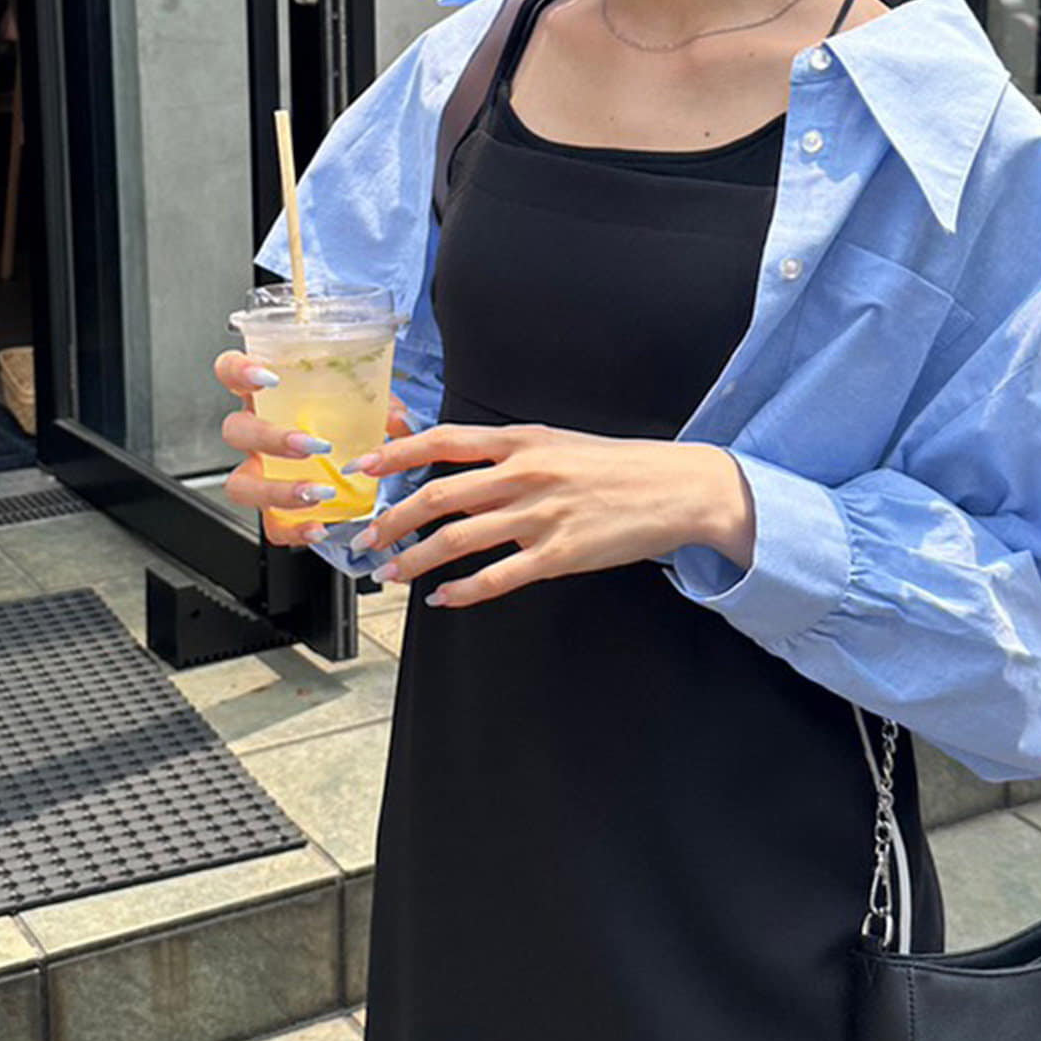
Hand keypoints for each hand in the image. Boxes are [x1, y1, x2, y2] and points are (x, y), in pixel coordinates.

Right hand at [213, 350, 416, 546]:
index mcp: (270, 399)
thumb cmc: (353, 427)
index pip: (231, 372)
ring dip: (276, 490)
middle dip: (269, 438)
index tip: (267, 377)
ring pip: (241, 484)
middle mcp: (257, 435)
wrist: (363, 474)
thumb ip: (383, 408)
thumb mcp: (369, 408)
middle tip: (310, 446)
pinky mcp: (274, 510)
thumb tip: (397, 421)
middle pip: (236, 430)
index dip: (239, 370)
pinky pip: (271, 525)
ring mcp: (260, 474)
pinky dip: (292, 530)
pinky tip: (318, 528)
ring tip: (318, 493)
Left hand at [346, 422, 755, 607]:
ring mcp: (540, 515)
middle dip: (391, 521)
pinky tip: (442, 599)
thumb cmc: (615, 467)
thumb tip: (458, 477)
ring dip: (415, 561)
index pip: (443, 441)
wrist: (676, 488)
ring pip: (457, 540)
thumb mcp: (558, 444)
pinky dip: (462, 591)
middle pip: (437, 496)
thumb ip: (508, 457)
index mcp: (520, 440)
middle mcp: (523, 474)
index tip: (364, 468)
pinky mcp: (559, 554)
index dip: (396, 453)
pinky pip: (497, 577)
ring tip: (390, 574)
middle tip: (364, 539)